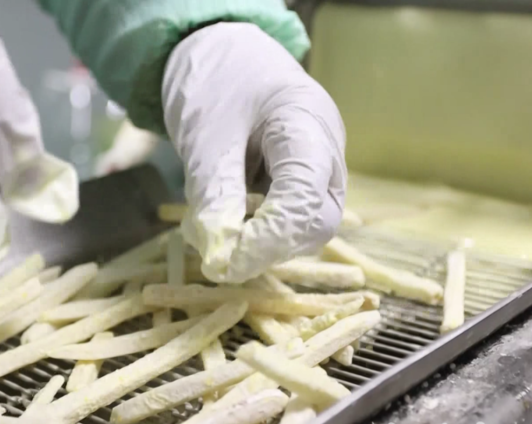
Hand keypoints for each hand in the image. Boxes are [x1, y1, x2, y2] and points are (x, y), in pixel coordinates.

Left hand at [163, 23, 346, 282]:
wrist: (219, 54)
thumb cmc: (215, 82)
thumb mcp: (204, 135)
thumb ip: (214, 194)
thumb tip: (219, 258)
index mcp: (309, 123)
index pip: (305, 197)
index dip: (269, 239)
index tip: (224, 262)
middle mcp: (327, 151)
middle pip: (317, 221)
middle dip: (268, 247)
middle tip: (217, 256)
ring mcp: (321, 169)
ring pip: (306, 229)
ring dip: (260, 244)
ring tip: (213, 230)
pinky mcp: (304, 183)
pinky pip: (289, 220)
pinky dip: (256, 232)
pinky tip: (225, 221)